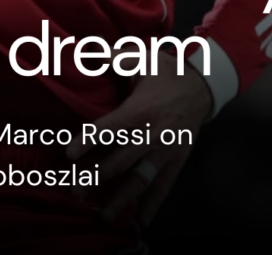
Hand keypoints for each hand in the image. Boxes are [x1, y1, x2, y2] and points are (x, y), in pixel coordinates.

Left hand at [66, 53, 211, 225]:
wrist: (203, 86)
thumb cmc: (165, 71)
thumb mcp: (139, 58)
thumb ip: (112, 57)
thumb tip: (85, 50)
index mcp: (139, 111)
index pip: (108, 129)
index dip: (88, 141)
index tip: (69, 153)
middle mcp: (151, 136)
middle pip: (120, 161)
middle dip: (96, 177)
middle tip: (75, 190)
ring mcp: (165, 151)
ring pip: (140, 179)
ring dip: (121, 198)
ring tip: (103, 214)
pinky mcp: (176, 160)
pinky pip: (164, 186)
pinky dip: (154, 205)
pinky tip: (143, 221)